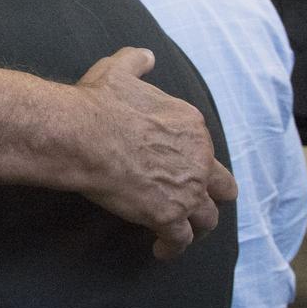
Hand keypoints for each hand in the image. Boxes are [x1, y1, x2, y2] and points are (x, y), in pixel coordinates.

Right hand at [74, 48, 237, 259]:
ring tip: (181, 230)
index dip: (191, 158)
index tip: (174, 164)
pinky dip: (171, 247)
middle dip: (212, 194)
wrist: (84, 135)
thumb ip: (137, 61)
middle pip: (222, 186)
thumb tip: (147, 55)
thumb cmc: (98, 102)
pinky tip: (160, 251)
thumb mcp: (118, 70)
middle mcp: (199, 159)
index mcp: (191, 125)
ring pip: (207, 218)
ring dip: (196, 225)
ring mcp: (187, 191)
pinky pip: (179, 240)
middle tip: (195, 200)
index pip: (203, 146)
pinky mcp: (168, 216)